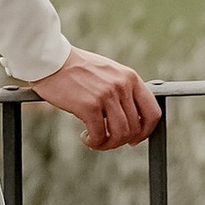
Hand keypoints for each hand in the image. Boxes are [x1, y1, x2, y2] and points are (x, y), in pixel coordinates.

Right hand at [28, 48, 160, 151]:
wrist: (51, 60)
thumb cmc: (76, 68)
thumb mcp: (108, 72)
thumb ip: (122, 90)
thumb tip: (131, 119)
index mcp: (130, 78)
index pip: (153, 112)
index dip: (145, 131)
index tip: (134, 138)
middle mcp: (122, 86)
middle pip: (135, 128)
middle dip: (121, 140)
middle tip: (106, 140)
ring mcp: (107, 96)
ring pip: (120, 134)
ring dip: (107, 144)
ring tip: (95, 140)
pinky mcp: (89, 105)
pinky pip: (99, 135)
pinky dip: (93, 142)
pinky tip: (85, 136)